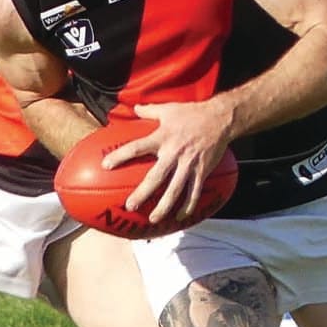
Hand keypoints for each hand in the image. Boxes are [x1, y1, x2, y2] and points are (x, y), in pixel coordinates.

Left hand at [105, 100, 232, 223]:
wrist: (220, 118)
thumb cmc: (192, 113)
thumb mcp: (168, 108)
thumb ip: (149, 110)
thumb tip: (134, 108)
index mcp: (163, 138)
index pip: (137, 147)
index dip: (121, 156)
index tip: (106, 165)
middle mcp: (174, 153)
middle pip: (156, 177)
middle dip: (143, 193)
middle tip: (130, 206)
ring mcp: (189, 164)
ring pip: (175, 190)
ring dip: (164, 206)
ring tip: (153, 219)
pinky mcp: (202, 171)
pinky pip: (194, 192)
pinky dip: (188, 206)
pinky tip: (180, 217)